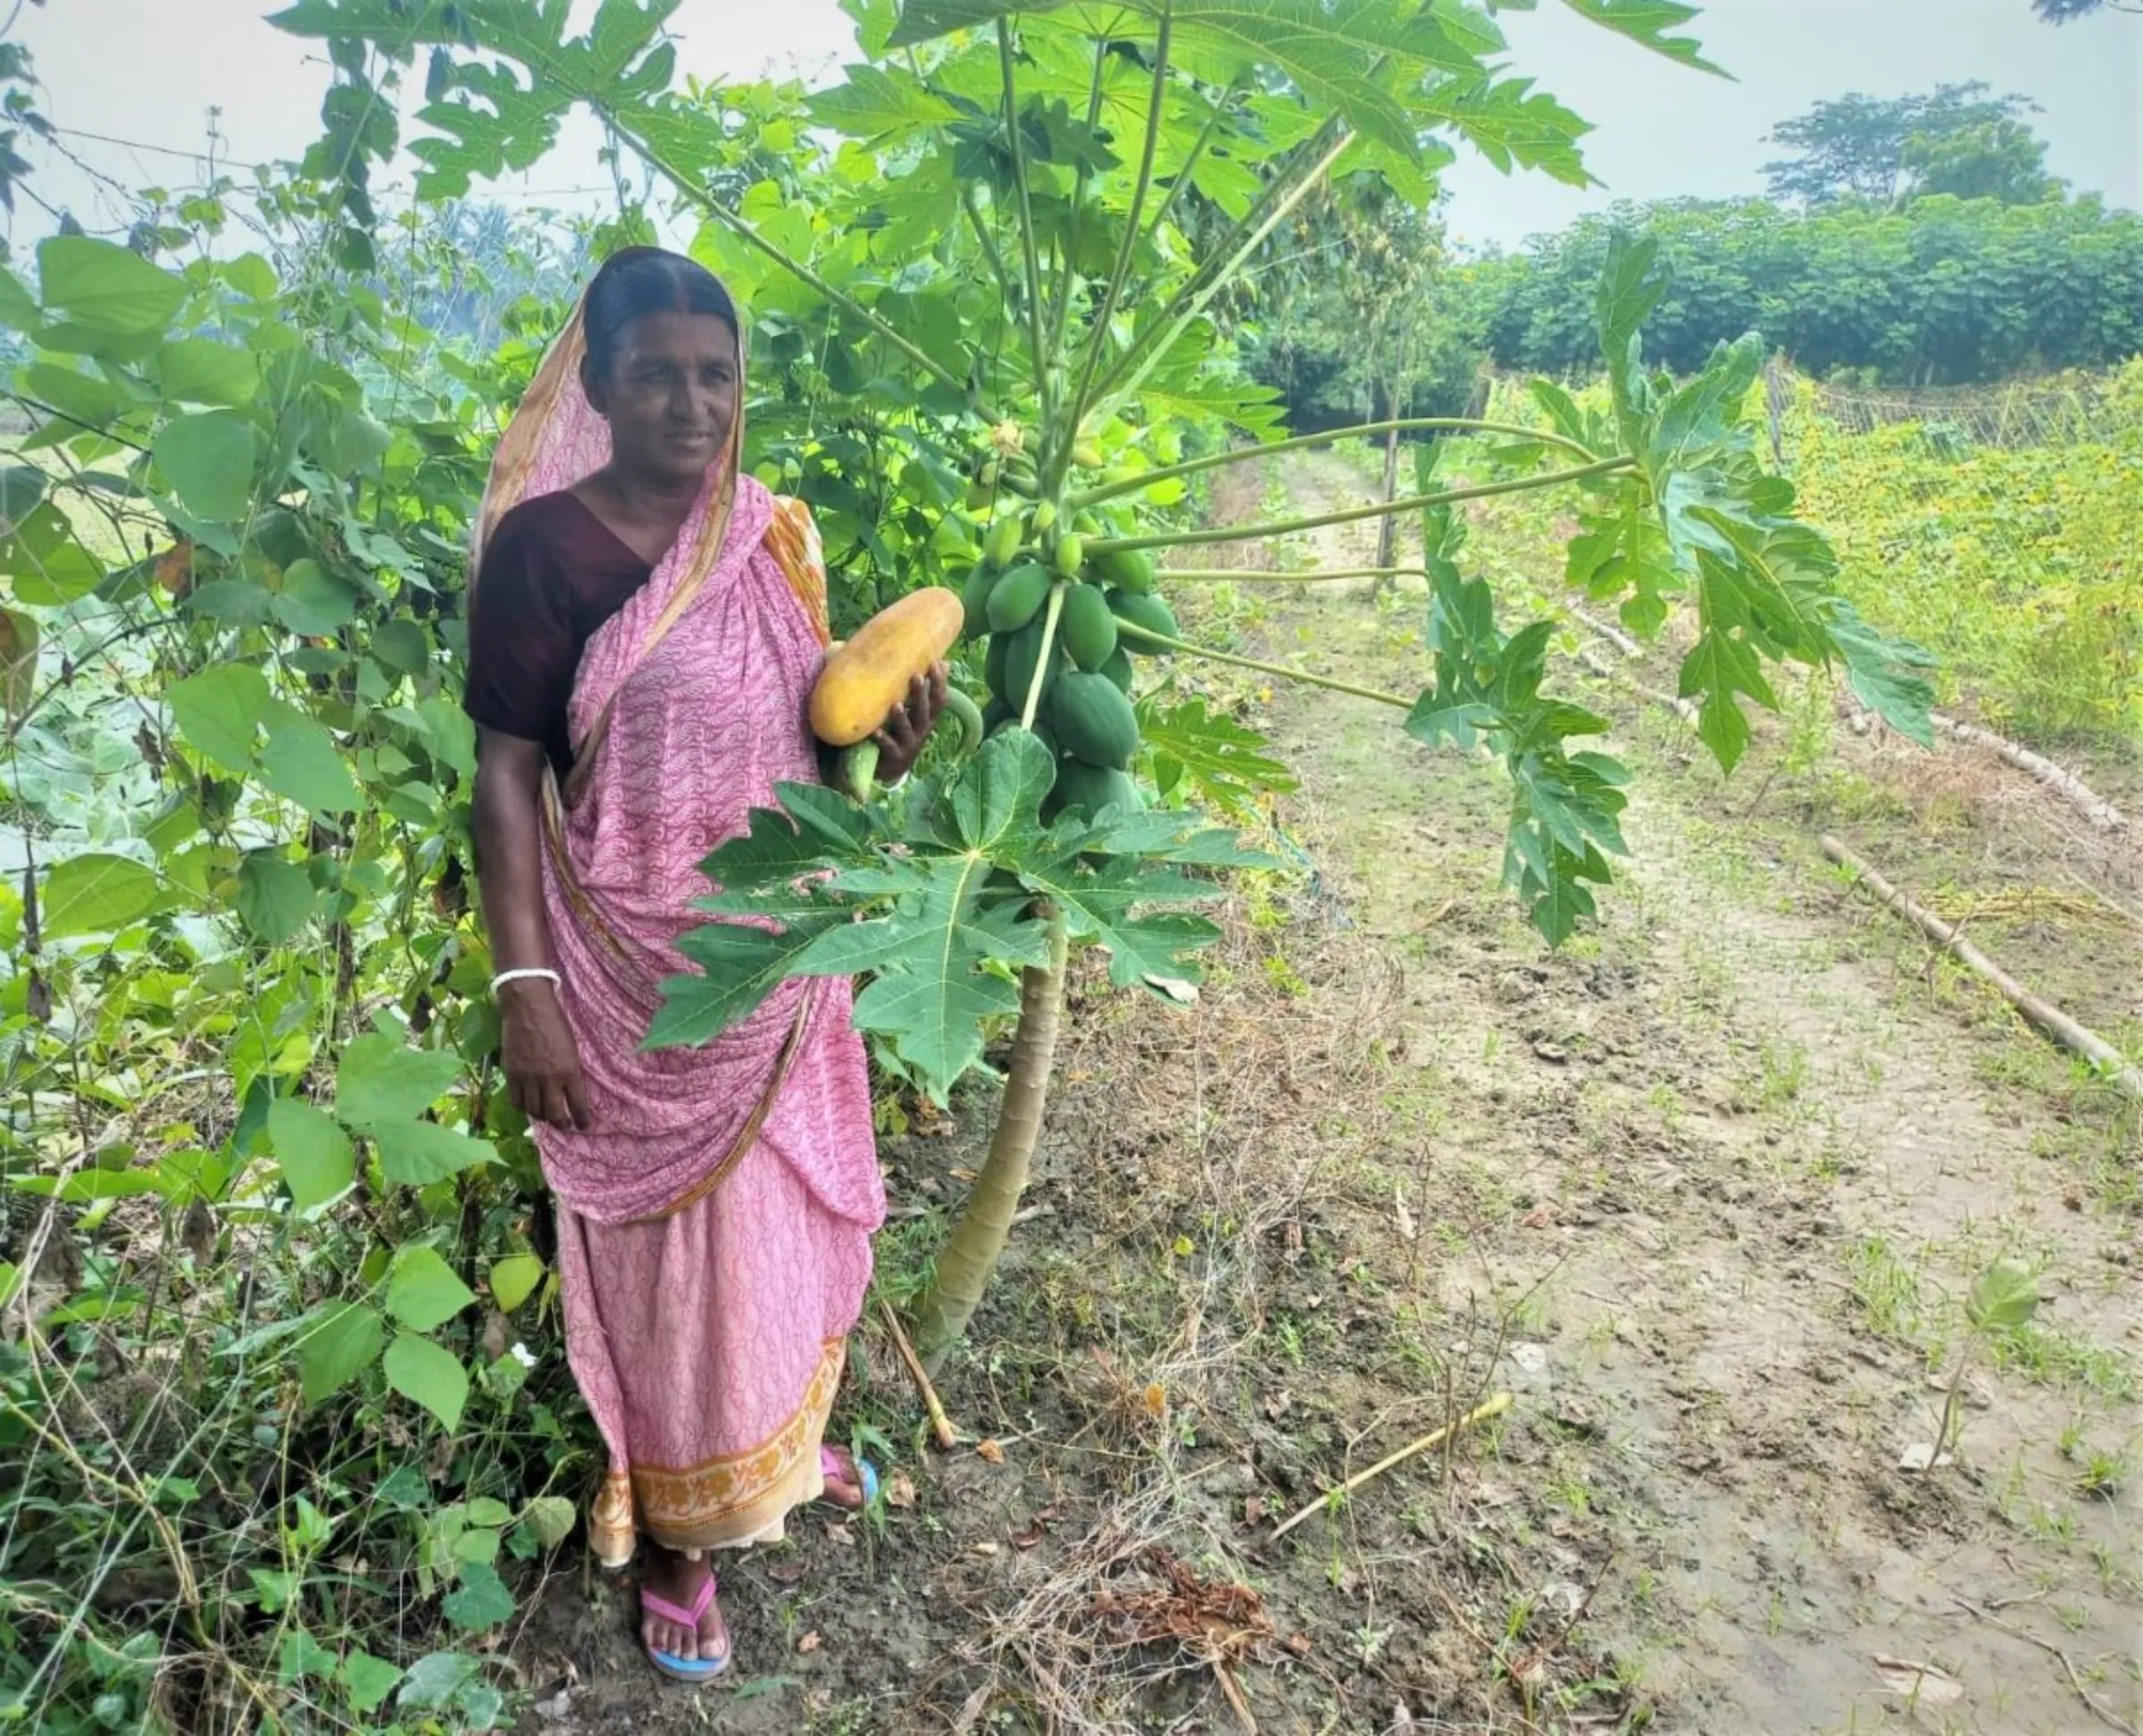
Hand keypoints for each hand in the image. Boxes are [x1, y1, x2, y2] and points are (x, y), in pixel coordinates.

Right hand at [500, 980, 591, 1130]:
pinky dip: (523, 1107)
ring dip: (542, 1117)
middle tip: (565, 1124)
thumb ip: (571, 1071)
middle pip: (554, 1114)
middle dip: (561, 1123)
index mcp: (570, 1070)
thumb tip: (570, 1091)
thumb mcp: (572, 1047)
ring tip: (547, 1116)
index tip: (583, 1126)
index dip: (581, 1120)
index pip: (578, 1105)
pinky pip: (516, 1100)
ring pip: (534, 1111)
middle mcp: (549, 1078)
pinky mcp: (511, 1074)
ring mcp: (528, 1078)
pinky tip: (528, 1105)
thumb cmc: (555, 1022)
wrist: (528, 1007)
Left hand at [871, 661, 948, 783]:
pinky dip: (883, 739)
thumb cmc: (905, 730)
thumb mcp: (918, 711)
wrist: (895, 766)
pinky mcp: (896, 755)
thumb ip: (927, 689)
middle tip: (916, 676)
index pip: (939, 699)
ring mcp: (909, 743)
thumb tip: (945, 662)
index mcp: (928, 717)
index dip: (939, 683)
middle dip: (921, 694)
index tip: (934, 664)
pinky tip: (876, 731)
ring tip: (896, 705)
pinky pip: (890, 747)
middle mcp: (922, 730)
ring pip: (907, 729)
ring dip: (902, 717)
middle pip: (924, 711)